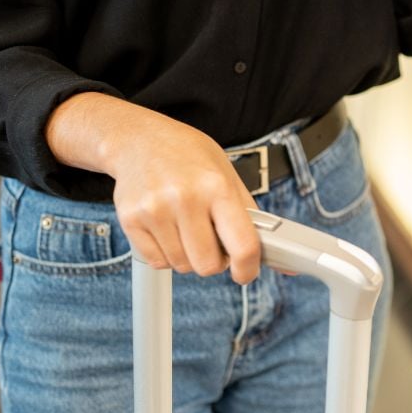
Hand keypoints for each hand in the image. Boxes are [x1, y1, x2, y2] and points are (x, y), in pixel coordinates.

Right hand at [47, 94, 261, 282]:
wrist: (139, 139)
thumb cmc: (189, 157)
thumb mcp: (228, 175)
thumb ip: (250, 216)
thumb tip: (280, 252)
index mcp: (217, 187)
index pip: (242, 245)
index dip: (248, 268)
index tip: (246, 273)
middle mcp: (185, 198)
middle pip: (208, 265)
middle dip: (215, 260)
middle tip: (212, 241)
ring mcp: (154, 210)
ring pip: (182, 266)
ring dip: (189, 256)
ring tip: (187, 227)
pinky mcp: (130, 219)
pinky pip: (157, 262)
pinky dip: (166, 254)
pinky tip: (168, 230)